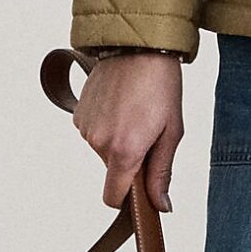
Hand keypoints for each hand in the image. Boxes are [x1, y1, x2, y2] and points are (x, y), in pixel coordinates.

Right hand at [74, 52, 183, 213]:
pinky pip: (94, 131)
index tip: (140, 190)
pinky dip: (107, 125)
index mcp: (124, 151)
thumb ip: (161, 173)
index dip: (127, 200)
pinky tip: (121, 104)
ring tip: (135, 112)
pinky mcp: (79, 112)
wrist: (138, 46)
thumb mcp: (171, 132)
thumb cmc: (161, 86)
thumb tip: (160, 205)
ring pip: (103, 150)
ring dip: (118, 140)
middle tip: (149, 131)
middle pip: (113, 170)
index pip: (112, 197)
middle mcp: (98, 142)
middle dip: (130, 160)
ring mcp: (85, 127)